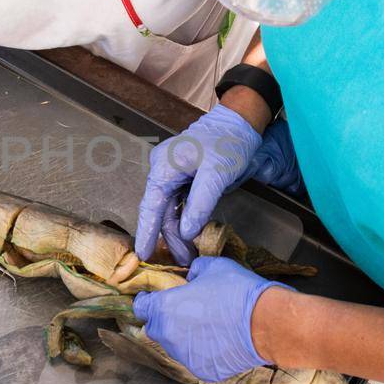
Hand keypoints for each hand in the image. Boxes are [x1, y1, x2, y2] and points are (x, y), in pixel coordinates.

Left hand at [132, 257, 287, 381]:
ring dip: (184, 336)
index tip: (154, 298)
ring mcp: (185, 356)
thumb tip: (190, 278)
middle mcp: (168, 335)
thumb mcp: (212, 267)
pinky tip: (220, 341)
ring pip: (176, 346)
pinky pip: (196, 359)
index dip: (147, 300)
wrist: (267, 323)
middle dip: (165, 319)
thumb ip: (193, 272)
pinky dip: (203, 351)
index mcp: (164, 308)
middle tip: (186, 311)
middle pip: (156, 328)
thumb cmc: (237, 292)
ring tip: (208, 326)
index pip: (141, 306)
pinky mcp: (203, 371)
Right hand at [135, 106, 301, 263]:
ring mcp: (172, 174)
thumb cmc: (229, 142)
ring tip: (188, 255)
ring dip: (178, 232)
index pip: (151, 206)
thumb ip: (199, 203)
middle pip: (160, 211)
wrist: (240, 122)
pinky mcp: (184, 178)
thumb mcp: (217, 174)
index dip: (146, 232)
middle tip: (183, 261)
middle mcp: (163, 170)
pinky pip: (179, 203)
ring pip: (170, 210)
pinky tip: (190, 236)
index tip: (143, 254)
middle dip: (168, 237)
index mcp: (164, 167)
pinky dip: (184, 220)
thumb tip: (184, 232)